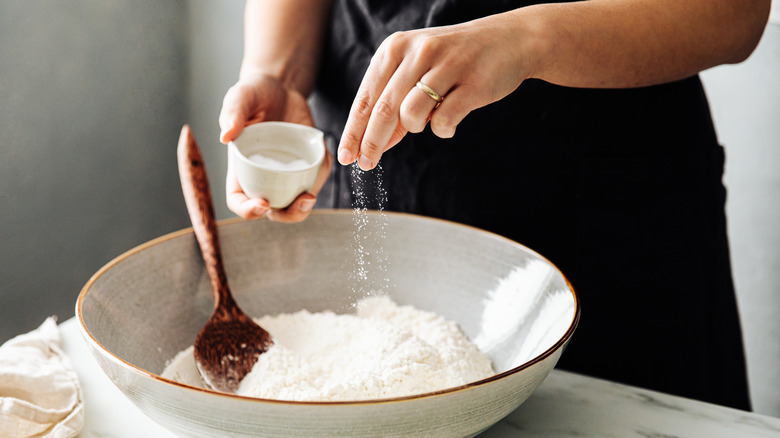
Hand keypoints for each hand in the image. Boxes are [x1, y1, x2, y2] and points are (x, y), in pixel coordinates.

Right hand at [219, 73, 331, 221]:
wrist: (280, 87)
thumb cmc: (254, 94)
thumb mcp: (240, 97)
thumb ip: (233, 113)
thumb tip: (226, 136)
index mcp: (241, 168)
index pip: (239, 201)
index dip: (247, 211)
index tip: (262, 204)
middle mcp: (263, 176)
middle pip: (273, 211)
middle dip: (287, 214)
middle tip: (301, 201)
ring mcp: (286, 173)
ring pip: (296, 201)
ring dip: (306, 205)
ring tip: (311, 193)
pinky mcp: (306, 164)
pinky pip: (315, 177)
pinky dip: (322, 174)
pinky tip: (324, 159)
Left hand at [336, 13, 533, 170]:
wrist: (510, 40)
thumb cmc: (456, 60)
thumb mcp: (417, 71)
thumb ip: (394, 103)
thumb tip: (373, 145)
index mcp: (396, 48)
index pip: (365, 98)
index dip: (353, 131)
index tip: (346, 157)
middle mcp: (417, 52)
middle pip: (383, 110)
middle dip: (371, 143)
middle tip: (366, 164)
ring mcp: (446, 66)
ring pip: (411, 115)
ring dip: (415, 128)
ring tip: (428, 120)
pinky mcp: (472, 83)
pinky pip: (443, 121)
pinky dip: (442, 129)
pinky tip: (449, 121)